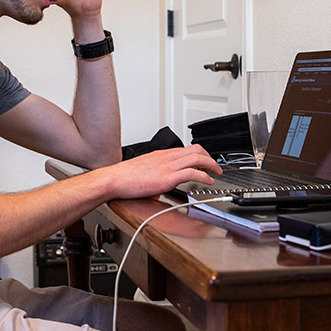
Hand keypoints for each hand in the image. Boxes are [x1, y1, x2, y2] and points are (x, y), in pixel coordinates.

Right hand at [103, 145, 222, 200]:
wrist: (114, 179)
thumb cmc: (125, 176)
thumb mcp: (145, 167)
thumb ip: (157, 170)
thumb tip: (162, 180)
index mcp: (162, 154)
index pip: (187, 149)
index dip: (200, 154)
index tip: (205, 161)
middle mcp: (167, 157)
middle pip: (196, 149)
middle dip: (210, 157)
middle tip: (215, 166)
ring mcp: (168, 166)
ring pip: (198, 158)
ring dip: (211, 165)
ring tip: (216, 173)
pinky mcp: (167, 177)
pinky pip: (192, 173)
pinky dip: (204, 176)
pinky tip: (208, 181)